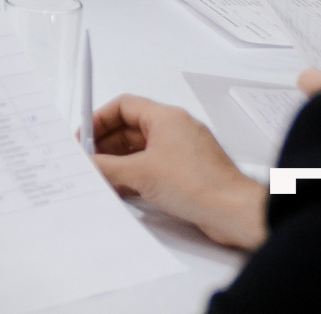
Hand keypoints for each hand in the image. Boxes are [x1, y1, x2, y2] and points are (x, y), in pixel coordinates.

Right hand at [91, 94, 266, 248]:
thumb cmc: (200, 185)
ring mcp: (183, 151)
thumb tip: (88, 163)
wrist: (235, 213)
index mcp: (167, 118)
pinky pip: (153, 166)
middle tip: (90, 159)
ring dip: (120, 163)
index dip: (100, 119)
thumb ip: (107, 166)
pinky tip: (124, 190)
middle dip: (107, 145)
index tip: (84, 136)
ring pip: (141, 149)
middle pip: (130, 128)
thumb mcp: (140, 173)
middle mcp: (176, 130)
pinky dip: (136, 175)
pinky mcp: (188, 172)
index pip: (123, 106)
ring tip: (104, 178)